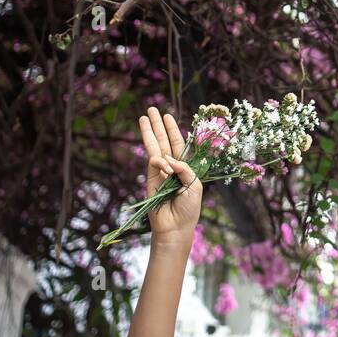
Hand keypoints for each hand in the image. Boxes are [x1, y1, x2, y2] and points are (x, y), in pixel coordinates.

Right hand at [140, 106, 201, 247]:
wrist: (176, 227)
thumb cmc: (189, 208)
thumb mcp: (194, 185)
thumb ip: (184, 168)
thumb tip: (168, 158)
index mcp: (185, 167)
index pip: (178, 144)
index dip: (173, 130)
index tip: (167, 116)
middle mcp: (172, 166)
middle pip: (163, 141)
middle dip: (157, 126)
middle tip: (151, 109)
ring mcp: (159, 172)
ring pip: (154, 148)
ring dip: (149, 132)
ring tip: (143, 117)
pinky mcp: (150, 179)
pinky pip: (153, 163)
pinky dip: (160, 162)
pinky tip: (165, 165)